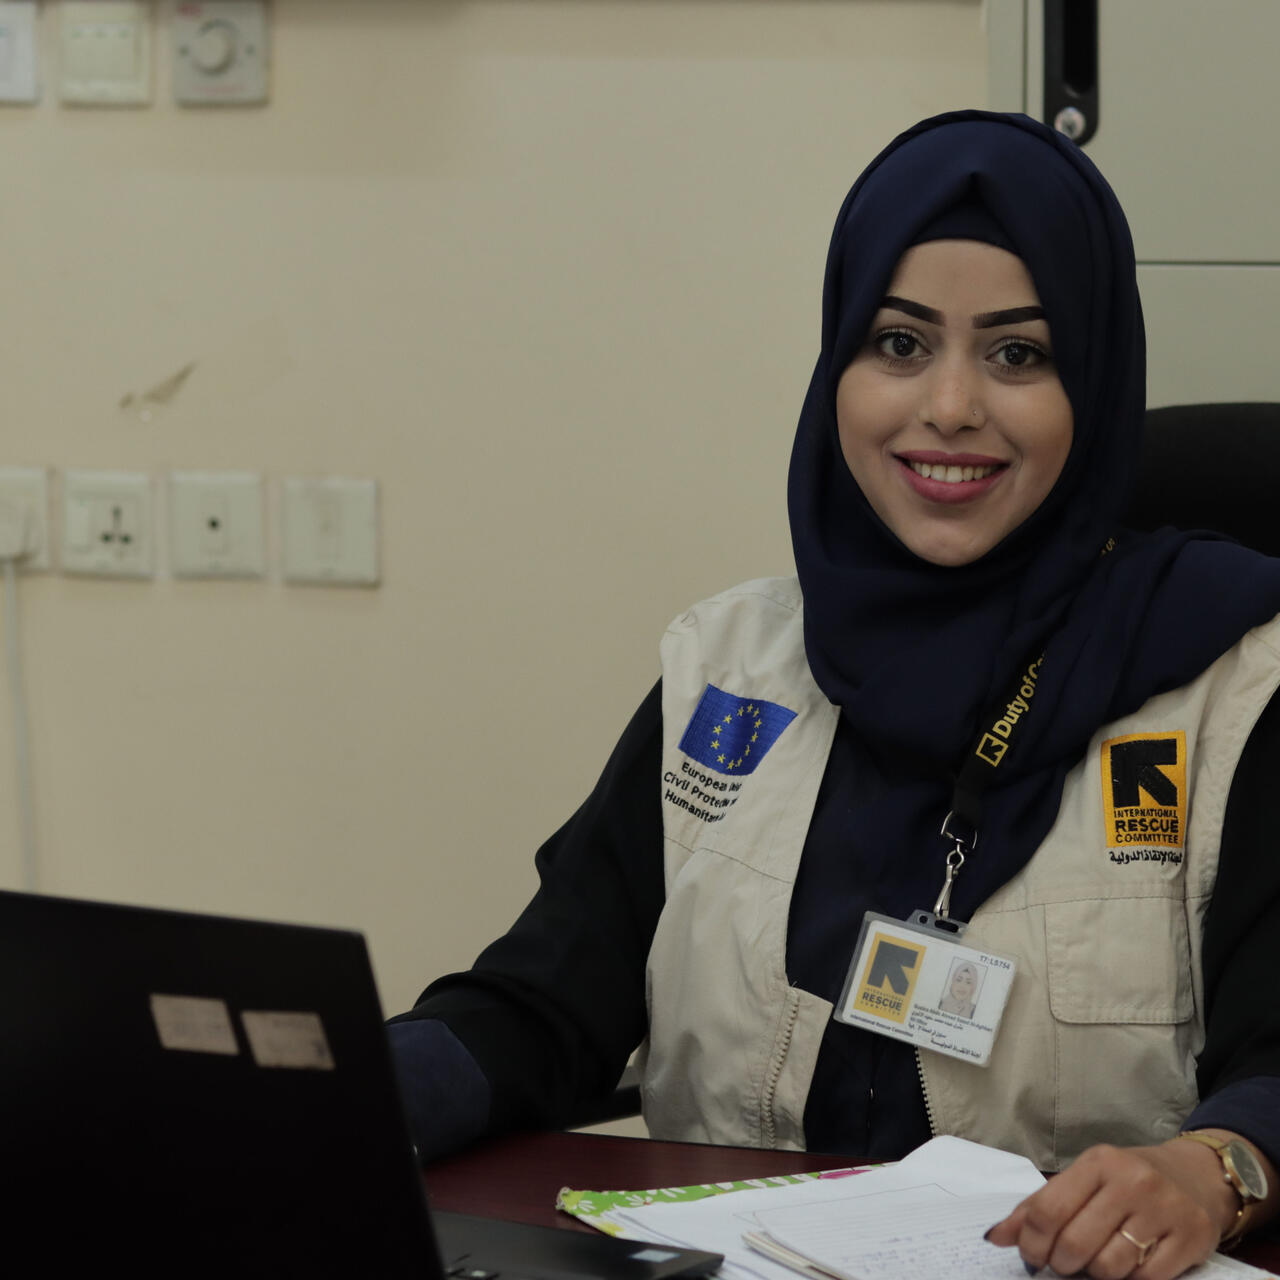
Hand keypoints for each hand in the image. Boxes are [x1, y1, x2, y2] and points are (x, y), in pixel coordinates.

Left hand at [985, 1139, 1238, 1277]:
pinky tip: (1129, 1265)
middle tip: (1064, 1264)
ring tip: (1097, 1261)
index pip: (1047, 1210)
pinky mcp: (1191, 1238)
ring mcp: (1163, 1210)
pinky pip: (1146, 1279)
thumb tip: (995, 1237)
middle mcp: (1131, 1181)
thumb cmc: (1128, 1179)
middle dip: (1061, 1264)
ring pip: (1109, 1267)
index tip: (1030, 1257)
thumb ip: (1041, 1206)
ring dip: (1096, 1274)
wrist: (1197, 1176)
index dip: (1030, 1243)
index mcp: (1098, 1162)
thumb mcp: (1085, 1178)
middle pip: (1075, 1243)